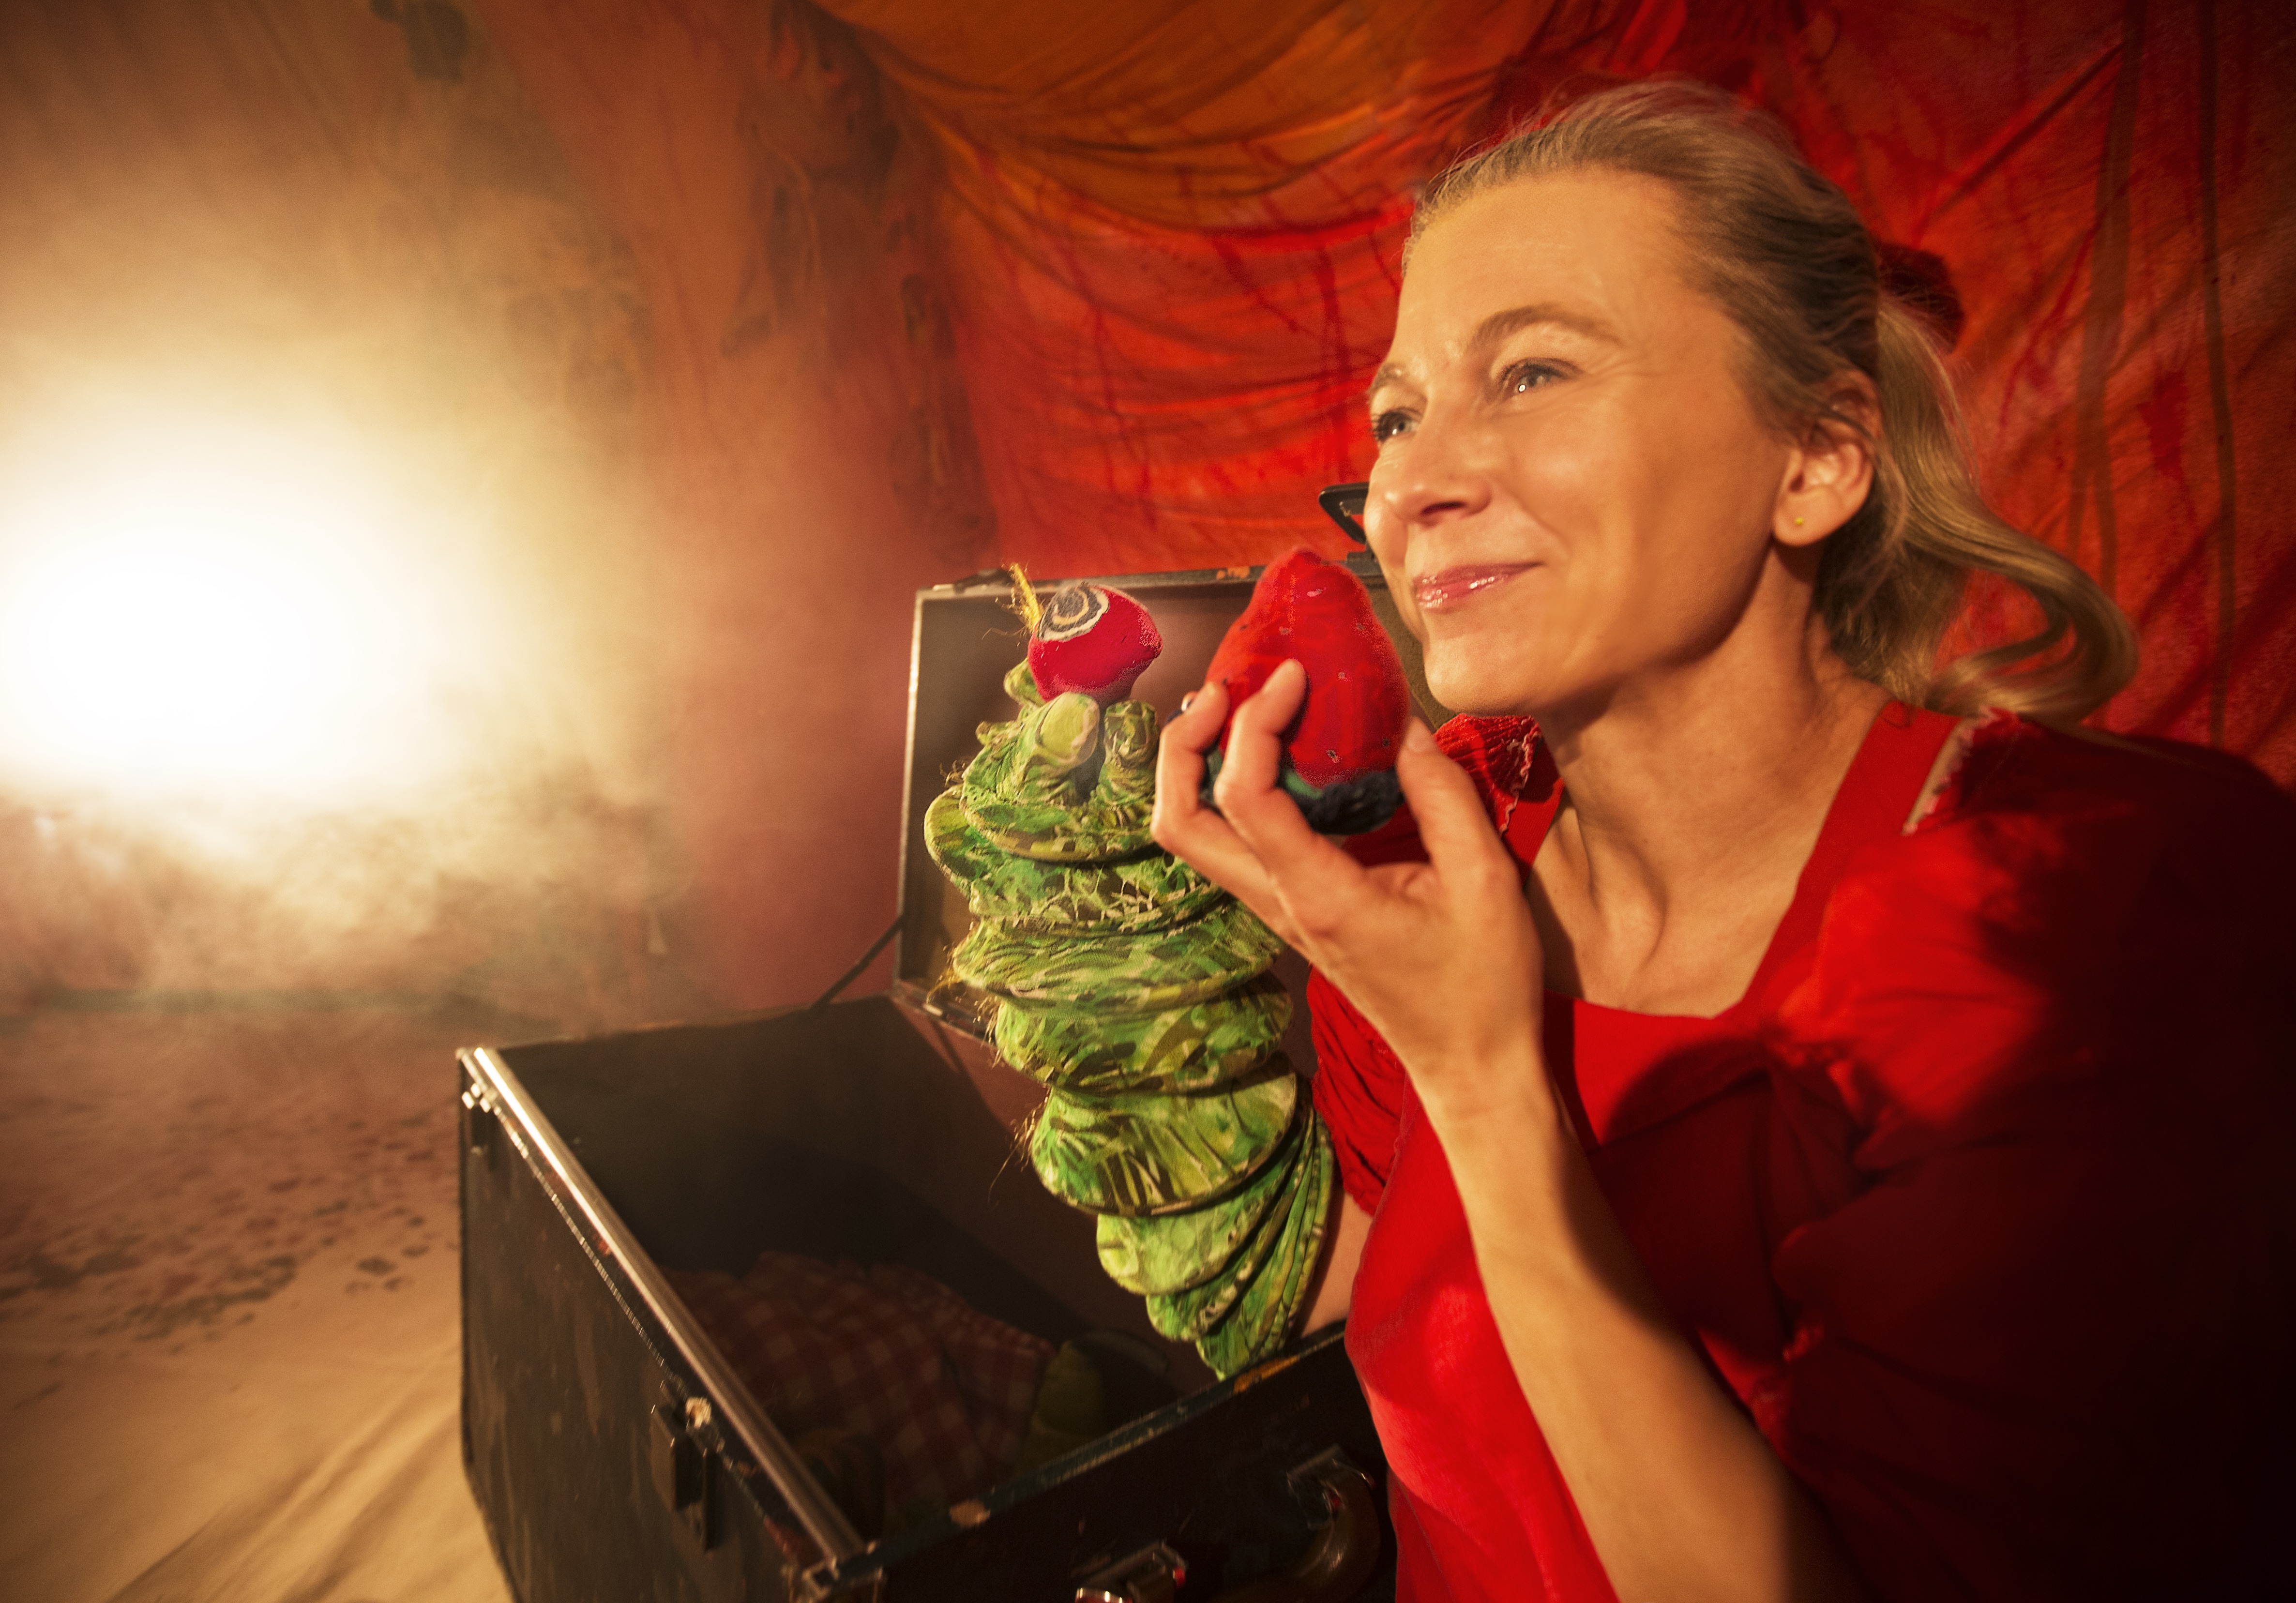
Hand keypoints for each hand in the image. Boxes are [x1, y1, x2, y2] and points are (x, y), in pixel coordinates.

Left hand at [1152, 660, 1547, 1114]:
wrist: (1469, 1063)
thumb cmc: (1482, 981)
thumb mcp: (1485, 880)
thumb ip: (1442, 793)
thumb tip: (1403, 723)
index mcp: (1319, 897)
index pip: (1243, 797)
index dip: (1253, 723)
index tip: (1295, 676)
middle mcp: (1279, 905)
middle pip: (1179, 823)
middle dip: (1183, 745)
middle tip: (1226, 690)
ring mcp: (1277, 912)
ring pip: (1192, 838)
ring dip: (1196, 767)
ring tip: (1240, 711)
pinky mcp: (1289, 911)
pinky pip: (1232, 846)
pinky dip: (1231, 792)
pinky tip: (1281, 757)